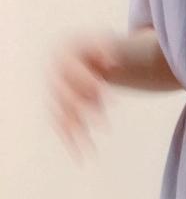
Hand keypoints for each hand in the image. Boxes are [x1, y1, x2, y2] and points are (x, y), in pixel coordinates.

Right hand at [47, 30, 120, 161]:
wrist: (75, 54)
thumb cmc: (92, 49)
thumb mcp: (101, 43)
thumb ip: (107, 50)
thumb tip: (113, 64)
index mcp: (67, 62)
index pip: (78, 76)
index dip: (93, 87)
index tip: (115, 102)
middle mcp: (59, 81)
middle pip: (70, 98)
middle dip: (87, 112)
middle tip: (105, 126)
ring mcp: (58, 95)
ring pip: (65, 116)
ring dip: (77, 133)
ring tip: (89, 152)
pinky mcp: (62, 108)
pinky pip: (63, 125)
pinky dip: (71, 140)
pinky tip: (79, 156)